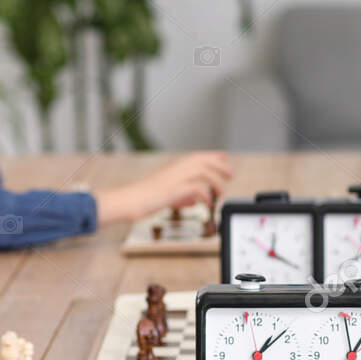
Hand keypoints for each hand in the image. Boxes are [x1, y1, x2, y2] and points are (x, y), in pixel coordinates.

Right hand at [95, 151, 232, 223]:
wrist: (130, 201)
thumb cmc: (144, 198)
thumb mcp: (167, 195)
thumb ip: (182, 195)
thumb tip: (194, 200)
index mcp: (174, 167)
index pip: (197, 157)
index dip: (212, 156)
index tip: (223, 157)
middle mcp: (176, 169)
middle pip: (203, 160)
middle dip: (219, 166)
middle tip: (230, 174)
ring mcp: (175, 178)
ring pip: (203, 171)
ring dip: (215, 181)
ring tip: (221, 192)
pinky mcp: (174, 189)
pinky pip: (197, 188)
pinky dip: (206, 195)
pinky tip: (208, 203)